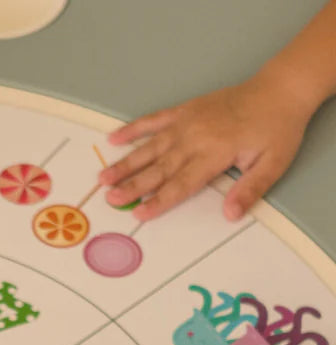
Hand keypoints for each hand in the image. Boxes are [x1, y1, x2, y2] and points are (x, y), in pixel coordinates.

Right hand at [101, 72, 312, 221]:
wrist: (281, 89)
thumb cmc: (278, 129)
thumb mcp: (273, 163)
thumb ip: (250, 190)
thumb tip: (230, 215)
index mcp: (214, 153)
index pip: (181, 183)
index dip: (159, 200)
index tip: (139, 214)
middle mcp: (195, 138)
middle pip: (159, 168)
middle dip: (133, 185)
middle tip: (110, 199)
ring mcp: (186, 122)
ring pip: (150, 147)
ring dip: (126, 163)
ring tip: (103, 177)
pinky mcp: (184, 110)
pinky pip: (153, 120)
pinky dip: (133, 129)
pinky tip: (113, 139)